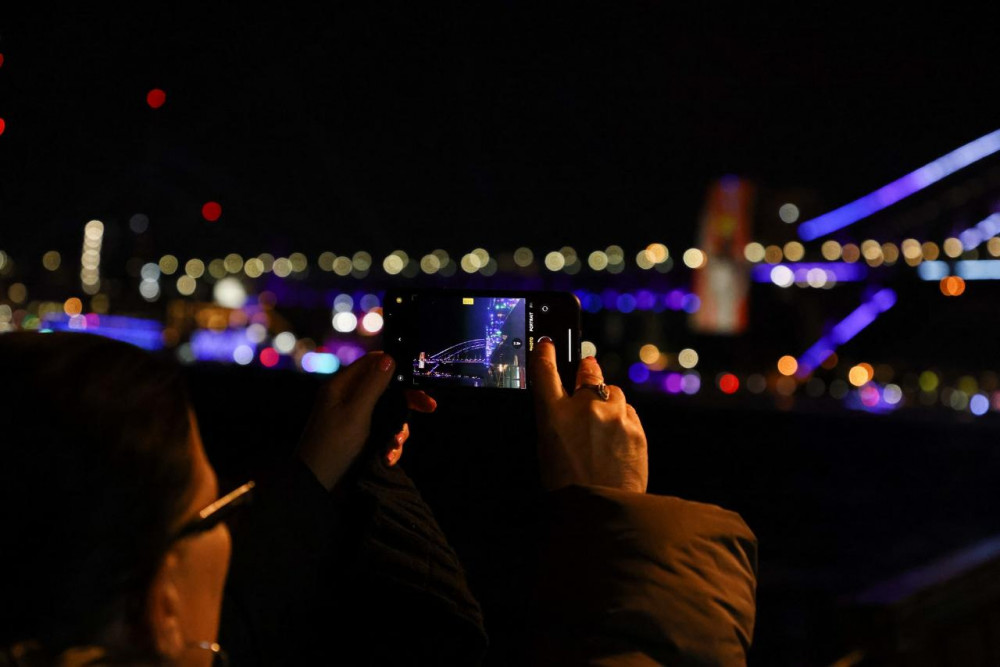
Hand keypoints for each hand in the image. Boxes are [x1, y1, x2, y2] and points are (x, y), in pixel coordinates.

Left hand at [297, 352, 435, 488]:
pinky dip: (389, 444)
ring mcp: (353, 419)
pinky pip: (383, 433)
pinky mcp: (359, 438)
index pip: (373, 364)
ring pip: (388, 413)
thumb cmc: (333, 446)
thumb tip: (389, 357)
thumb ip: (373, 385)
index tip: (420, 378)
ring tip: (394, 446)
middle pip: (385, 389)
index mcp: (342, 386)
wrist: (315, 487)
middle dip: (406, 401)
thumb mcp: (356, 413)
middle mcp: (347, 399)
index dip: (397, 367)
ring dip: (397, 429)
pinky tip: (387, 459)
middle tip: (429, 407)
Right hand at [531, 341, 647, 492]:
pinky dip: (623, 421)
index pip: (545, 371)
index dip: (546, 353)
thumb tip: (566, 403)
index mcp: (553, 415)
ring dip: (608, 402)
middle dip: (587, 371)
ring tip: (604, 427)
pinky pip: (628, 413)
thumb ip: (556, 420)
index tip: (548, 344)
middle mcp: (584, 408)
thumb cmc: (568, 486)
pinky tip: (617, 442)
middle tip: (587, 370)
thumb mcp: (547, 450)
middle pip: (588, 372)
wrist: (602, 510)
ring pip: (613, 393)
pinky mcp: (635, 427)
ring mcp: (613, 415)